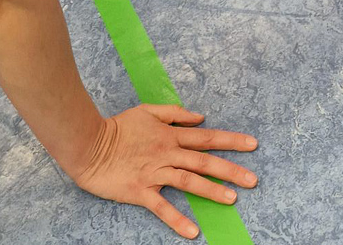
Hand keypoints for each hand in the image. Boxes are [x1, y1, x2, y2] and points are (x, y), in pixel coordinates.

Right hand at [72, 104, 257, 239]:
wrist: (88, 144)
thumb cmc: (117, 127)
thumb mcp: (148, 111)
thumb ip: (175, 113)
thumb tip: (200, 117)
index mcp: (171, 135)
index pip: (207, 137)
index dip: (231, 140)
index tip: (252, 145)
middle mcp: (167, 153)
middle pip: (204, 161)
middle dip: (231, 170)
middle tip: (253, 180)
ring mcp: (154, 172)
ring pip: (189, 181)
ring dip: (211, 191)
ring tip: (232, 199)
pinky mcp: (140, 191)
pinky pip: (161, 207)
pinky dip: (177, 219)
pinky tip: (192, 231)